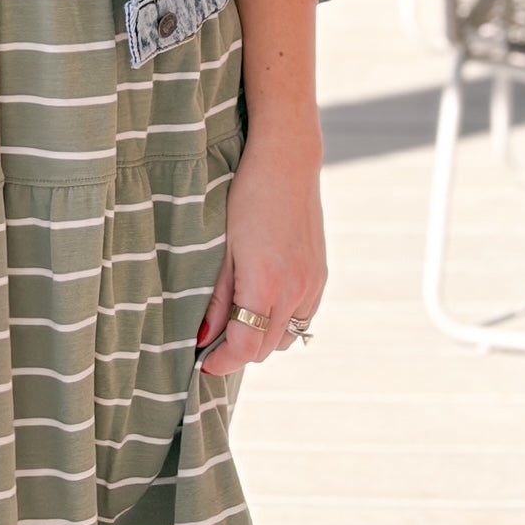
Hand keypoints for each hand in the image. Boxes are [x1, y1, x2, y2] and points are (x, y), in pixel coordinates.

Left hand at [196, 124, 325, 378]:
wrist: (286, 162)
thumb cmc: (247, 197)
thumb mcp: (222, 246)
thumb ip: (215, 296)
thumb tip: (204, 337)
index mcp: (266, 286)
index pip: (246, 349)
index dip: (222, 363)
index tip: (204, 362)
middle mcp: (295, 292)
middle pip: (266, 349)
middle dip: (239, 353)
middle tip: (214, 343)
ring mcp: (313, 285)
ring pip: (288, 338)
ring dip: (263, 339)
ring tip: (238, 322)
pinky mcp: (321, 276)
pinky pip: (304, 318)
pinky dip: (283, 322)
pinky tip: (265, 304)